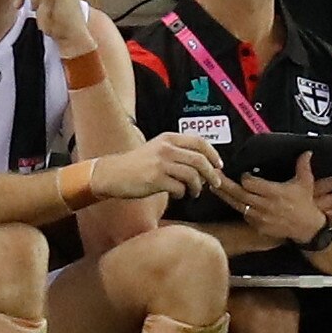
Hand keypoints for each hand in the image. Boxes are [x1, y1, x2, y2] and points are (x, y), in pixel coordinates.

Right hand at [91, 133, 223, 200]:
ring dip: (198, 187)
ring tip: (194, 192)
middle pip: (200, 160)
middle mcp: (166, 148)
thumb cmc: (137, 164)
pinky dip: (183, 193)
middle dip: (211, 174)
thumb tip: (204, 165)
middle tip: (215, 183)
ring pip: (192, 175)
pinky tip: (178, 194)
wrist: (112, 174)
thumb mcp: (157, 149)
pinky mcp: (155, 179)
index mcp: (169, 138)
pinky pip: (179, 188)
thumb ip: (178, 152)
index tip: (218, 165)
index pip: (200, 142)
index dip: (213, 154)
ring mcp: (161, 163)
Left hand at [220, 151, 326, 242]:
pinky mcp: (259, 226)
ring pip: (238, 205)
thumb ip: (303, 166)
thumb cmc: (305, 204)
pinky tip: (232, 201)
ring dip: (225, 196)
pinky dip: (239, 208)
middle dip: (225, 184)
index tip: (244, 174)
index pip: (251, 183)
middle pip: (239, 194)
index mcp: (274, 192)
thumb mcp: (305, 183)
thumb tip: (306, 152)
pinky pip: (244, 215)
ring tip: (213, 187)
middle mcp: (265, 205)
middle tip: (214, 175)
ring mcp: (260, 217)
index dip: (245, 177)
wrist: (307, 228)